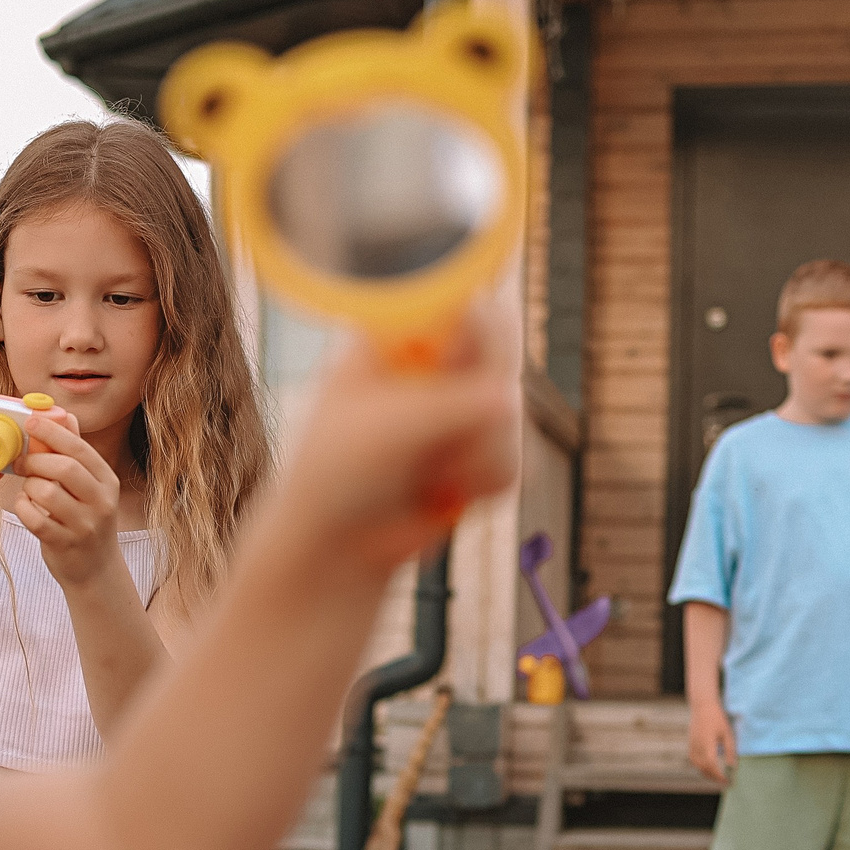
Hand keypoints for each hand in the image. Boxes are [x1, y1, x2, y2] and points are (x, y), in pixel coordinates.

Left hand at [15, 410, 124, 589]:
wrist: (96, 571)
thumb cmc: (86, 521)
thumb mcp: (90, 487)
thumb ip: (77, 453)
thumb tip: (66, 417)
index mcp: (107, 482)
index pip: (79, 449)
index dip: (52, 432)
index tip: (30, 422)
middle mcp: (101, 502)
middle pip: (64, 468)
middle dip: (36, 460)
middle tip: (22, 461)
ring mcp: (85, 525)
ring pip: (47, 492)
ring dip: (29, 487)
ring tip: (29, 490)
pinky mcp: (65, 544)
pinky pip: (35, 518)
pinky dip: (24, 508)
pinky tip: (27, 507)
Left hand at [276, 306, 517, 568]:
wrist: (333, 543)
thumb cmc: (336, 473)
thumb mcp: (386, 427)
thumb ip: (450, 406)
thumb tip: (510, 399)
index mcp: (402, 336)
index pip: (465, 306)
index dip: (482, 338)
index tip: (478, 374)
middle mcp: (437, 365)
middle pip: (502, 361)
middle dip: (481, 410)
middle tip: (442, 437)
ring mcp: (461, 409)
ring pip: (514, 417)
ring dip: (478, 456)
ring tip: (428, 476)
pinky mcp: (480, 453)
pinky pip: (516, 459)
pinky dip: (484, 482)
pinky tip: (441, 493)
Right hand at [688, 702, 735, 784]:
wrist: (702, 707)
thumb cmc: (717, 718)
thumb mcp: (727, 733)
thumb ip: (730, 750)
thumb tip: (732, 766)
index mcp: (707, 743)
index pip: (711, 765)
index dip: (718, 775)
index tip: (727, 781)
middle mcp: (697, 746)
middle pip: (704, 768)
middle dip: (714, 777)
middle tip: (725, 782)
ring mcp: (692, 746)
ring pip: (697, 766)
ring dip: (707, 774)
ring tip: (717, 777)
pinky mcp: (690, 745)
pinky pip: (694, 761)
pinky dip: (701, 767)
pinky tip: (709, 768)